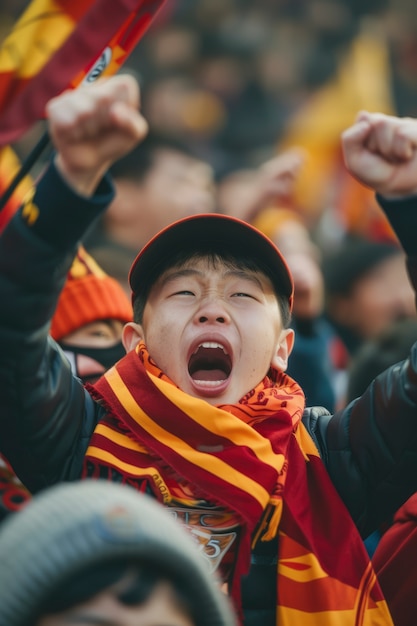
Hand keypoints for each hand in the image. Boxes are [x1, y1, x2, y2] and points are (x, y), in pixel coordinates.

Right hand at [46, 74, 148, 195]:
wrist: (90, 161)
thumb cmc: (113, 142)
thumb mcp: (133, 135)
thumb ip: (134, 124)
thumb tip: (115, 111)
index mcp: (115, 86)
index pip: (125, 86)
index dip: (125, 108)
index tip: (120, 120)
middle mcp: (93, 85)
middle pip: (103, 98)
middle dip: (105, 121)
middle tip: (102, 128)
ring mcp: (72, 95)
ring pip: (84, 110)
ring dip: (89, 129)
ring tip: (88, 131)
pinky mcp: (55, 107)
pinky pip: (66, 119)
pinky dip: (74, 133)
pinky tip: (75, 134)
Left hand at [342, 110, 416, 197]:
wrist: (401, 189)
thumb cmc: (378, 174)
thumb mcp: (355, 161)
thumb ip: (349, 139)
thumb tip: (364, 114)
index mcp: (373, 124)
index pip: (364, 120)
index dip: (365, 142)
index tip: (371, 154)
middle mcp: (391, 121)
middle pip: (377, 121)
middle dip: (376, 145)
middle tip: (384, 157)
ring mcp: (407, 124)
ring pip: (389, 126)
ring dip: (389, 150)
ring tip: (396, 157)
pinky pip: (404, 135)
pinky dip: (402, 151)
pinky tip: (407, 155)